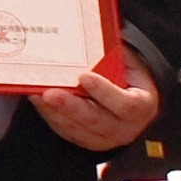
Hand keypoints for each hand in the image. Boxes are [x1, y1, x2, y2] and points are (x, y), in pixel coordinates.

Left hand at [31, 53, 162, 156]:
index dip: (105, 92)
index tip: (84, 76)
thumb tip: (88, 39)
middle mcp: (127, 127)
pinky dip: (51, 117)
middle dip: (71, 107)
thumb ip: (111, 57)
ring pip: (78, 131)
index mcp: (142, 105)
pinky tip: (39, 102)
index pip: (126, 104)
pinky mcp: (88, 141)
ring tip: (38, 95)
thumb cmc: (127, 73)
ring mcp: (107, 138)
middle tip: (50, 92)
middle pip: (97, 121)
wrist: (130, 92)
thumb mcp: (126, 61)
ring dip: (55, 113)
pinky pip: (67, 132)